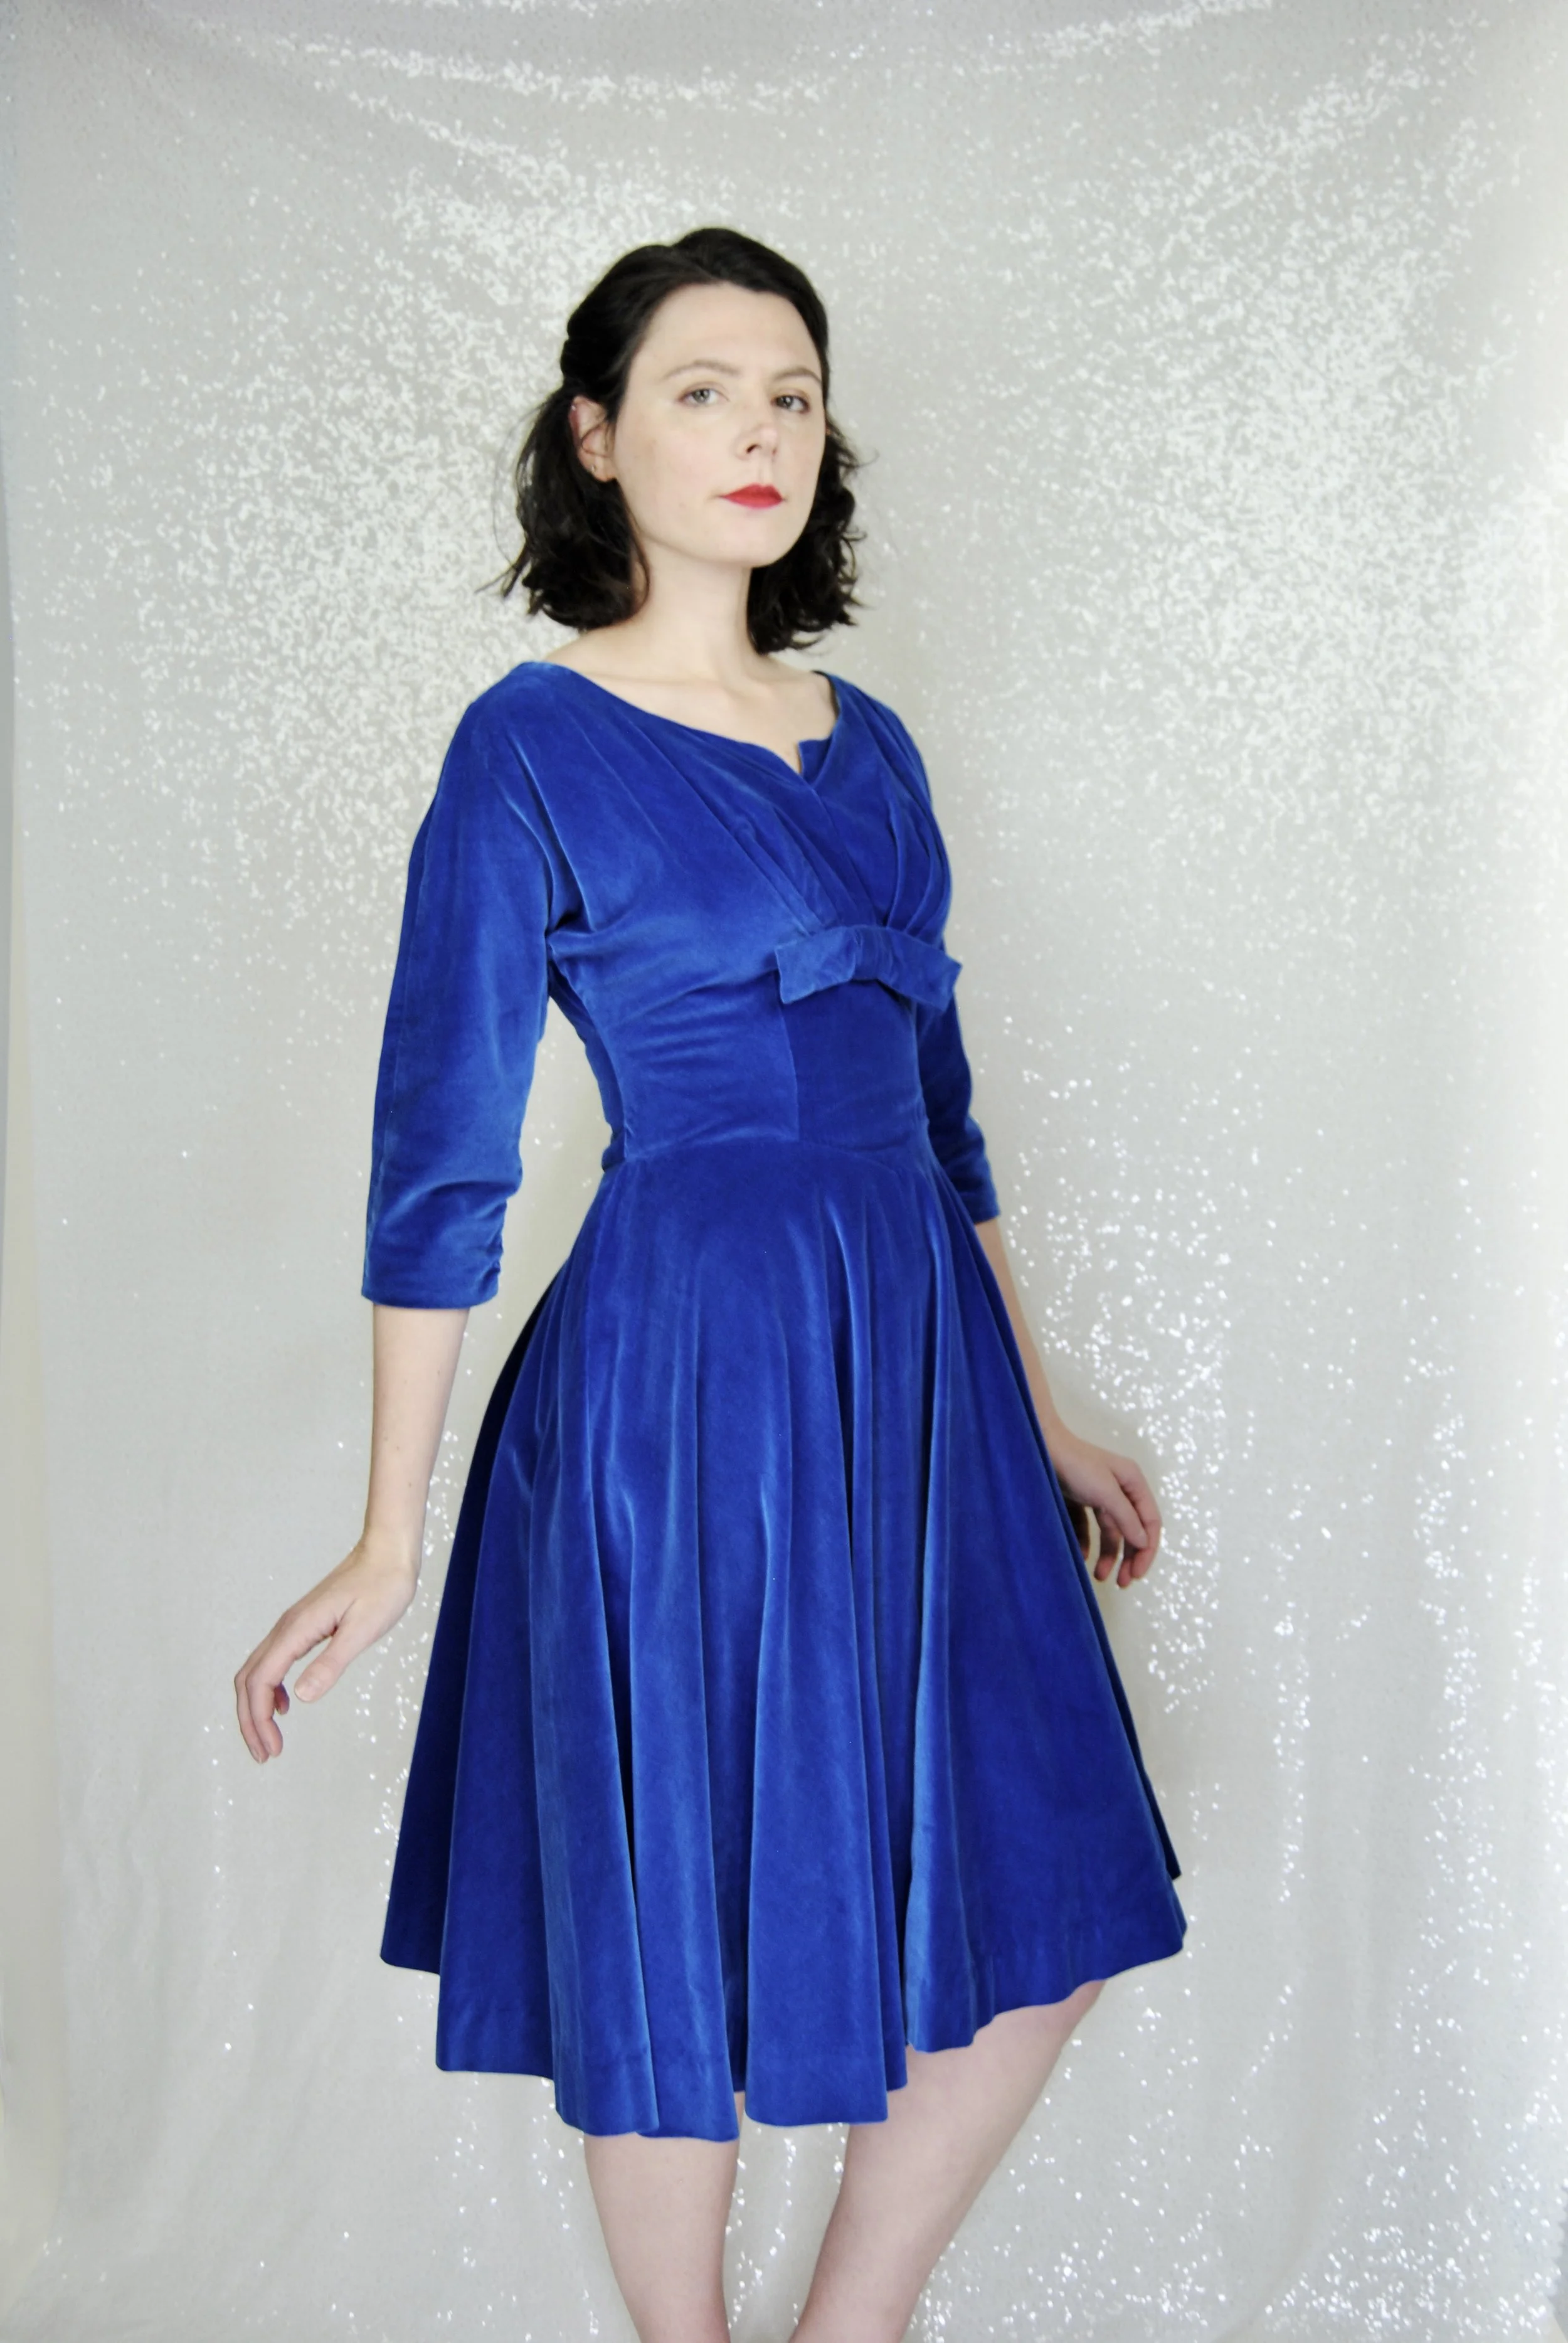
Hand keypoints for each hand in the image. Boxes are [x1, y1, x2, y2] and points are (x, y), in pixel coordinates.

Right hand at [234, 1527, 419, 1761]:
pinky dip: (272, 1688)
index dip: (259, 1720)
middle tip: (264, 1755)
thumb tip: (301, 1699)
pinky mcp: (304, 1625)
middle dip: (250, 1720)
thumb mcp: (363, 1629)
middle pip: (249, 1679)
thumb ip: (331, 1663)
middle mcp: (287, 1627)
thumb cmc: (382, 1587)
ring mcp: (293, 1625)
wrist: (388, 1552)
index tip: (271, 1750)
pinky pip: (274, 1661)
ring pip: (257, 1671)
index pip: (261, 1682)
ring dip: (257, 1707)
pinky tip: (288, 1704)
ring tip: (270, 1739)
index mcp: (296, 1630)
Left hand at [1045, 1429, 1161, 1586]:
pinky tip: (1081, 1557)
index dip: (1147, 1550)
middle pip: (1132, 1530)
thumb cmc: (1075, 1464)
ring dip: (1108, 1555)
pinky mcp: (1078, 1500)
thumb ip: (1126, 1519)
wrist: (1038, 1447)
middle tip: (1123, 1583)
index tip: (1138, 1573)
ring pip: (1110, 1532)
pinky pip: (1087, 1528)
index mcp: (1133, 1483)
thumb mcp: (1106, 1493)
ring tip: (1100, 1577)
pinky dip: (1086, 1544)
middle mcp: (1119, 1489)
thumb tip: (1143, 1543)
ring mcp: (1098, 1495)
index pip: (1150, 1522)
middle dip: (1129, 1557)